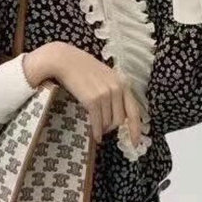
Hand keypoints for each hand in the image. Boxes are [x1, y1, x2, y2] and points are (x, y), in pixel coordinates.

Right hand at [24, 42, 141, 146]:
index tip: (136, 142)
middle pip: (120, 120)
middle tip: (104, 129)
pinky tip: (95, 136)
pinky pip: (97, 122)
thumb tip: (119, 116)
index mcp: (123, 83)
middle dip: (112, 127)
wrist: (65, 60)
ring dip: (103, 129)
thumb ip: (115, 91)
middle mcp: (117, 89)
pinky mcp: (92, 100)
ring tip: (96, 128)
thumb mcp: (106, 76)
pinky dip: (96, 132)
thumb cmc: (83, 68)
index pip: (134, 111)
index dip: (136, 129)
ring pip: (108, 123)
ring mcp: (105, 94)